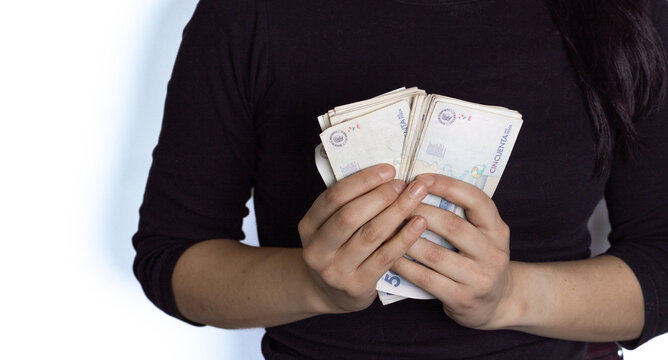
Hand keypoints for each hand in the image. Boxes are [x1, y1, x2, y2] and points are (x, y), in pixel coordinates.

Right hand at [298, 164, 430, 313]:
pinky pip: (385, 257)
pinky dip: (405, 238)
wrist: (331, 294)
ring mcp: (335, 270)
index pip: (333, 197)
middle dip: (380, 196)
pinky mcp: (357, 286)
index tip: (388, 170)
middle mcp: (317, 249)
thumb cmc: (338, 250)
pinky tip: (420, 223)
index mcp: (308, 226)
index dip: (362, 181)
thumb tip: (386, 175)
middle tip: (403, 184)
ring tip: (416, 196)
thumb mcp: (330, 227)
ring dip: (397, 212)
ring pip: (370, 235)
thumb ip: (348, 204)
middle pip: (350, 216)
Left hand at [391, 174, 513, 329]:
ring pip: (435, 254)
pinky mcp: (462, 299)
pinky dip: (405, 266)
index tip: (421, 178)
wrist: (495, 303)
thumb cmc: (478, 260)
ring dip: (406, 239)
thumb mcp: (482, 236)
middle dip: (420, 211)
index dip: (448, 186)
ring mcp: (480, 279)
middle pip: (452, 226)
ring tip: (386, 227)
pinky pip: (426, 279)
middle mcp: (493, 253)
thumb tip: (420, 186)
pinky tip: (389, 256)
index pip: (476, 200)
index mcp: (497, 230)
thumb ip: (461, 215)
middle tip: (395, 202)